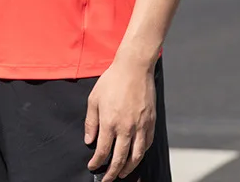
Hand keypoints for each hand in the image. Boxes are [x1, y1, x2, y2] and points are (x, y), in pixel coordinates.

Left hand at [84, 58, 156, 181]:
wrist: (134, 68)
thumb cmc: (112, 80)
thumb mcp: (94, 99)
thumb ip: (90, 122)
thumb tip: (89, 141)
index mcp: (109, 123)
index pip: (103, 151)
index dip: (97, 162)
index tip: (92, 166)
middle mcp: (126, 128)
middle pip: (119, 159)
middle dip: (112, 172)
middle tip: (107, 179)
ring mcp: (140, 126)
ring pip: (136, 156)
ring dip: (128, 168)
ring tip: (122, 173)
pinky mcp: (150, 122)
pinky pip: (147, 144)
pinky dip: (141, 154)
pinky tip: (136, 156)